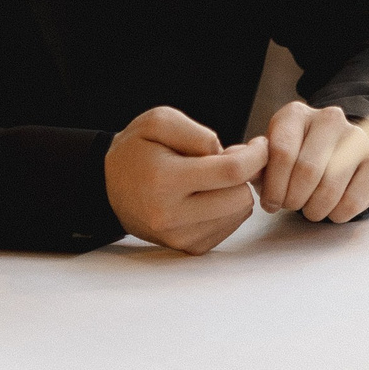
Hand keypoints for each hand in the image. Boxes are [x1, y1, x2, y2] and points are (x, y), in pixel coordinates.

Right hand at [105, 107, 266, 254]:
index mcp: (164, 180)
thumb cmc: (136, 151)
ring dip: (236, 192)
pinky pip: (229, 227)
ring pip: (239, 214)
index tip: (260, 145)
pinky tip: (209, 195)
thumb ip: (196, 132)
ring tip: (214, 178)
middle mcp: (171, 215)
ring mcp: (180, 237)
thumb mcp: (158, 122)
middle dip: (245, 175)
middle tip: (230, 159)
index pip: (230, 172)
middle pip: (241, 197)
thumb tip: (227, 155)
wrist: (108, 187)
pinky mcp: (187, 247)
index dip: (256, 156)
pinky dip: (227, 208)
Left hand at [258, 101, 368, 222]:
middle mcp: (328, 118)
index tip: (271, 203)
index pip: (282, 152)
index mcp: (295, 114)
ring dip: (315, 209)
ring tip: (309, 209)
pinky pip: (354, 200)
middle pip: (307, 171)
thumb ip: (252, 161)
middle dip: (293, 199)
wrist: (334, 152)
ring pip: (330, 188)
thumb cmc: (293, 158)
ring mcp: (355, 136)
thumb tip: (237, 161)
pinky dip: (338, 214)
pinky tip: (330, 210)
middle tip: (290, 206)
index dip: (274, 187)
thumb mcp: (268, 155)